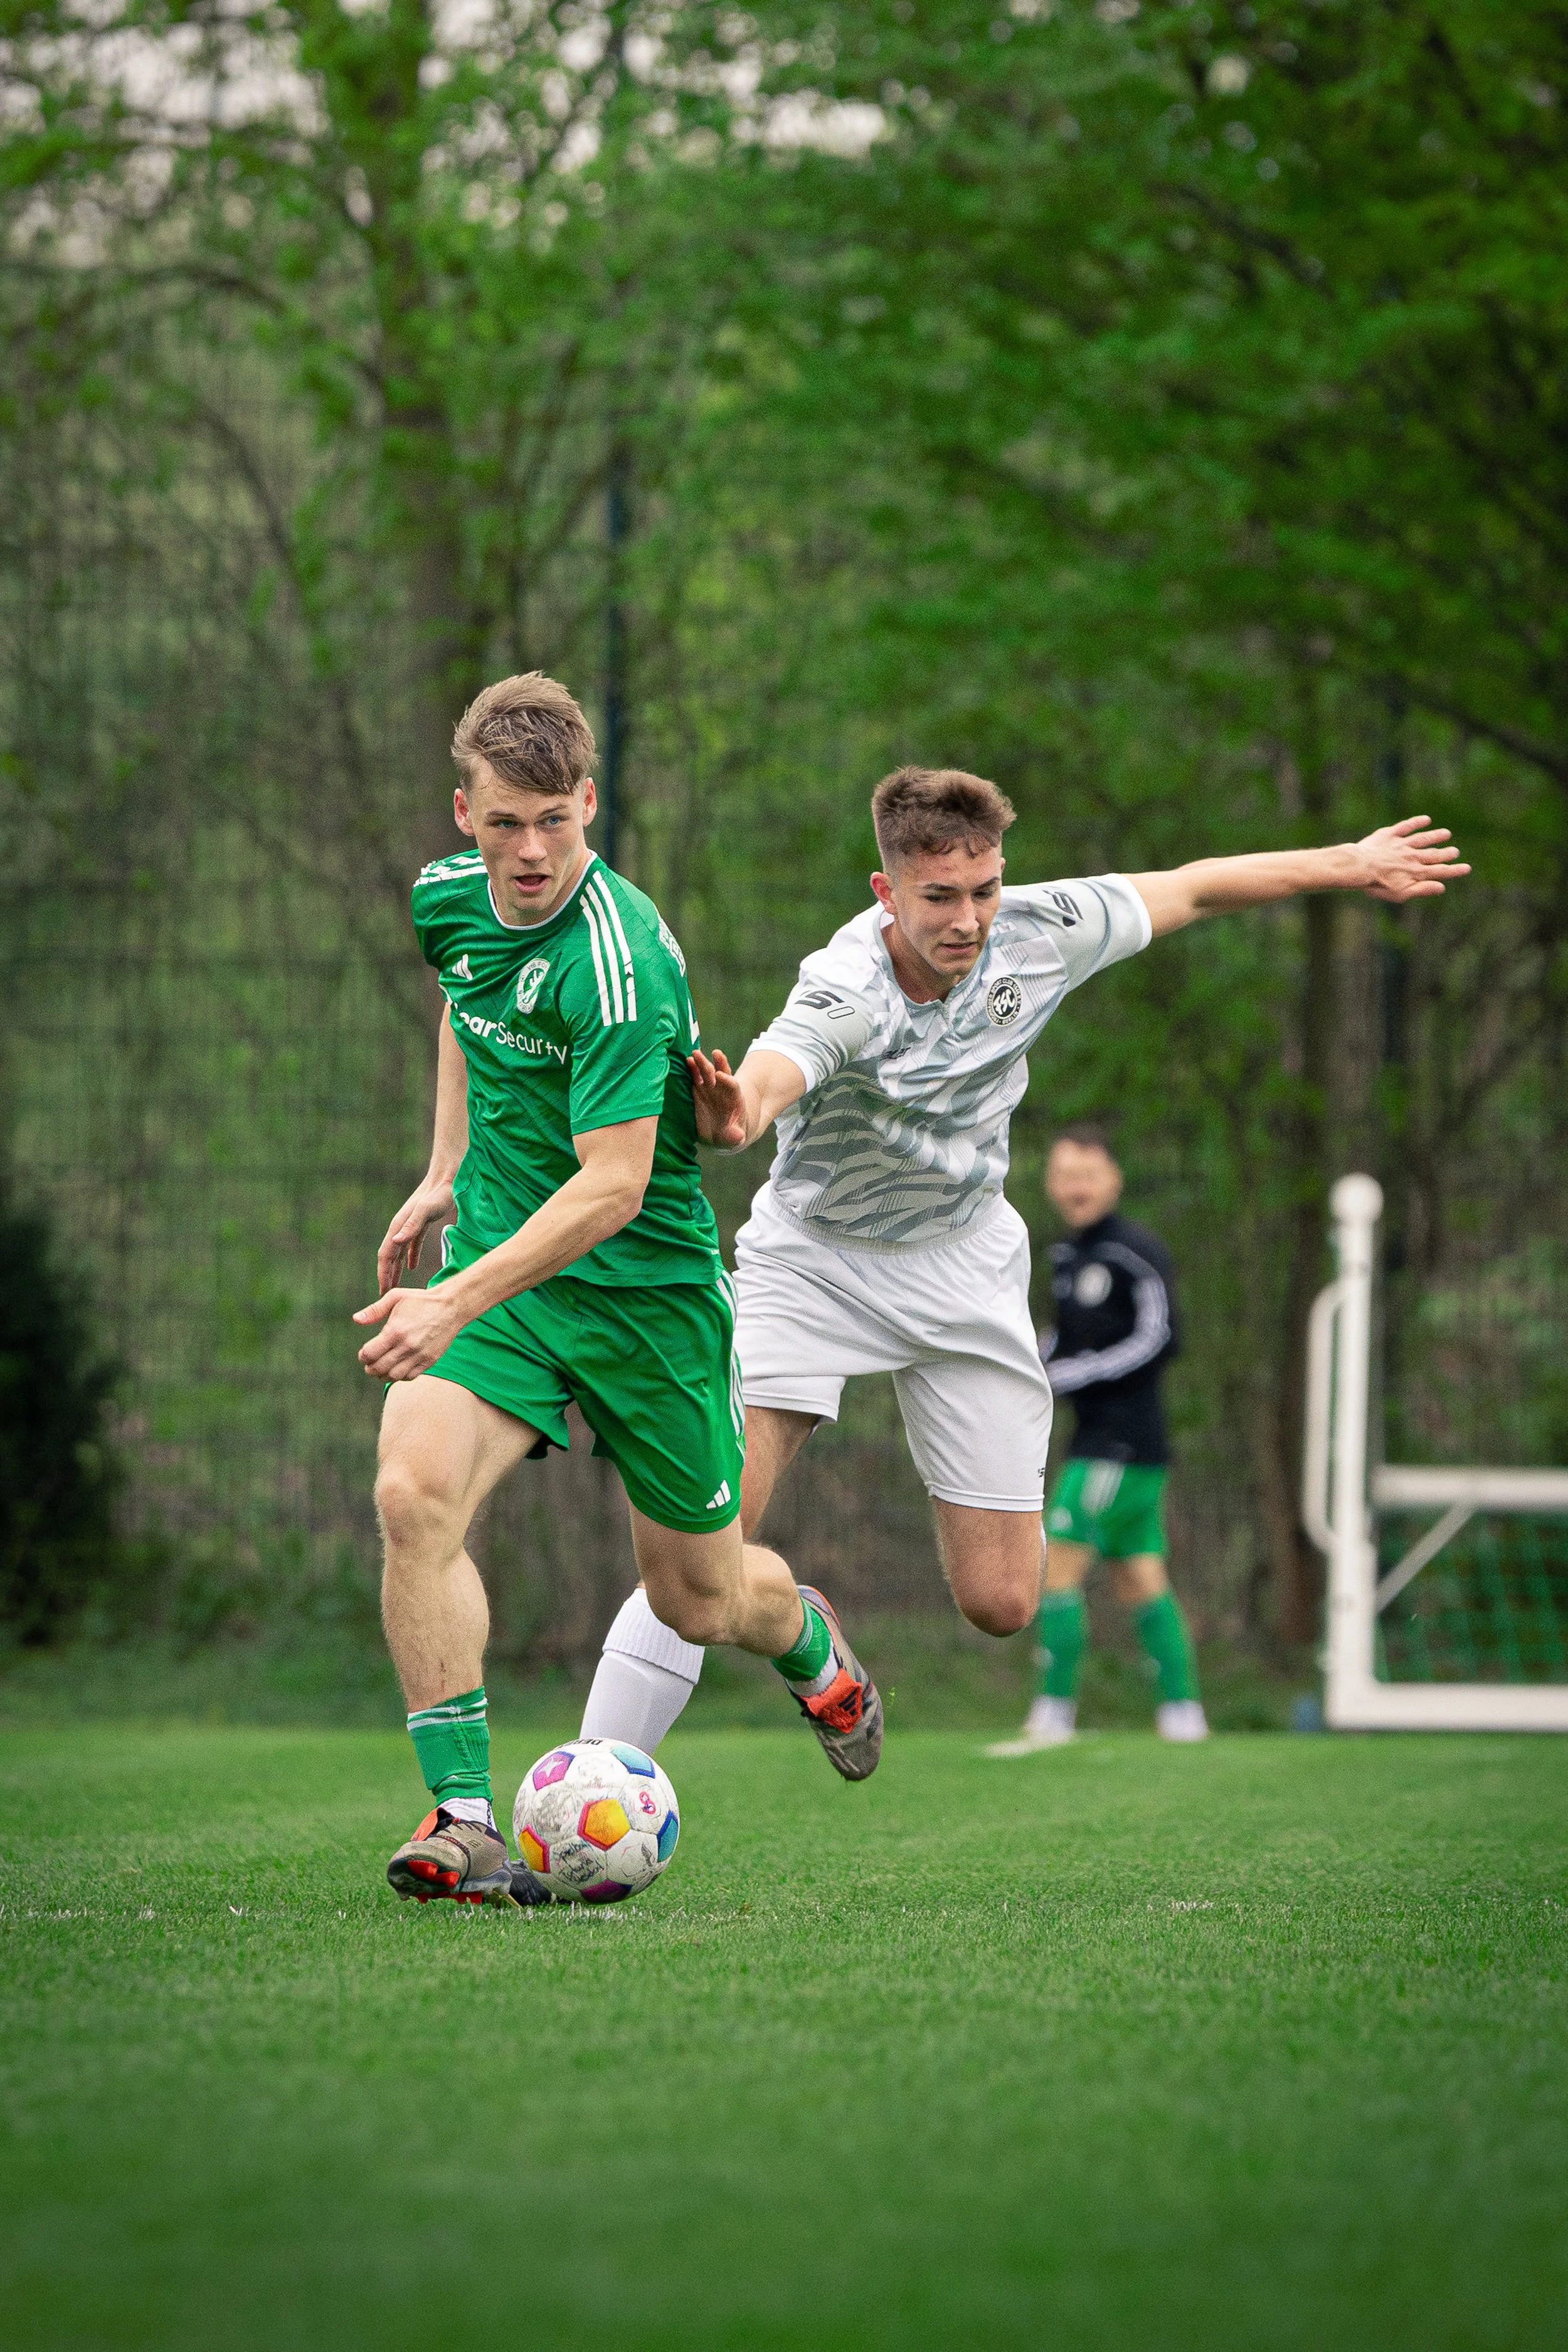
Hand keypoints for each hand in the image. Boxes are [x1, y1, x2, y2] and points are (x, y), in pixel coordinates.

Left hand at [353, 1285, 463, 1381]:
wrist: (451, 1307)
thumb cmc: (421, 1300)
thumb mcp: (396, 1297)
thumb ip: (374, 1310)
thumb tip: (356, 1320)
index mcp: (395, 1330)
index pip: (369, 1354)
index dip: (363, 1356)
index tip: (364, 1353)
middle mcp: (406, 1346)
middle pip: (379, 1368)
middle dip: (370, 1368)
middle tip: (369, 1365)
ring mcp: (419, 1355)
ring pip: (394, 1376)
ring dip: (383, 1375)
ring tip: (381, 1369)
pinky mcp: (429, 1360)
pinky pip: (410, 1376)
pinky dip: (400, 1376)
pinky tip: (397, 1369)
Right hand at [376, 1177, 456, 1293]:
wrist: (447, 1178)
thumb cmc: (438, 1194)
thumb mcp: (425, 1211)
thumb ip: (411, 1226)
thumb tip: (395, 1242)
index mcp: (398, 1227)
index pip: (385, 1255)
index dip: (383, 1274)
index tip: (382, 1292)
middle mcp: (400, 1228)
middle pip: (389, 1256)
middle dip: (386, 1276)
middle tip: (385, 1296)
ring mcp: (409, 1226)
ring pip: (399, 1253)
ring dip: (395, 1270)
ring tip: (395, 1286)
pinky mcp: (420, 1225)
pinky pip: (411, 1246)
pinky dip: (410, 1258)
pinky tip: (412, 1267)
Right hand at [687, 1048, 748, 1148]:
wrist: (721, 1133)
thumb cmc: (728, 1135)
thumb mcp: (733, 1138)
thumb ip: (735, 1136)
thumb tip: (738, 1136)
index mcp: (733, 1100)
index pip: (732, 1086)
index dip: (727, 1080)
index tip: (720, 1075)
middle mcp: (722, 1091)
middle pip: (720, 1074)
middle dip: (717, 1064)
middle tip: (713, 1054)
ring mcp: (710, 1088)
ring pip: (707, 1072)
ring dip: (702, 1062)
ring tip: (695, 1053)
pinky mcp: (699, 1089)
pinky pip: (696, 1077)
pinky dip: (692, 1069)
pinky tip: (688, 1061)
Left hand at [1354, 815, 1469, 902]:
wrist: (1359, 867)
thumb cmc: (1377, 884)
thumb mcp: (1401, 894)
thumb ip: (1422, 890)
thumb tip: (1442, 887)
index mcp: (1415, 872)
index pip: (1439, 871)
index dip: (1454, 870)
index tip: (1466, 867)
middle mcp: (1412, 857)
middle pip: (1433, 855)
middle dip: (1446, 853)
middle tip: (1455, 851)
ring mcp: (1402, 844)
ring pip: (1423, 839)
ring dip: (1435, 836)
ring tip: (1446, 834)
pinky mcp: (1390, 835)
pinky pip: (1406, 826)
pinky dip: (1417, 822)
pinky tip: (1426, 819)